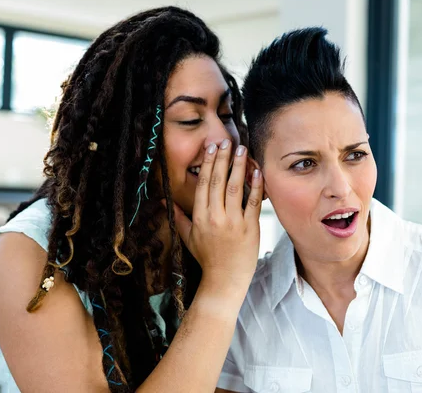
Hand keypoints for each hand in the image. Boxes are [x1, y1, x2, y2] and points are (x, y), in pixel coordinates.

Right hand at [173, 139, 262, 287]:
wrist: (224, 279)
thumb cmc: (206, 258)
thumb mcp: (188, 237)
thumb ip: (178, 217)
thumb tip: (165, 201)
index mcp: (200, 217)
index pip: (203, 184)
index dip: (208, 164)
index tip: (211, 149)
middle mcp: (215, 217)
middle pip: (218, 181)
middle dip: (222, 159)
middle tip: (226, 141)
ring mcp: (234, 222)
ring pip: (235, 188)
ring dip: (238, 166)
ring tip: (242, 149)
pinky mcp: (250, 228)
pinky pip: (254, 202)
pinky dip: (256, 186)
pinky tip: (257, 171)